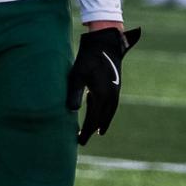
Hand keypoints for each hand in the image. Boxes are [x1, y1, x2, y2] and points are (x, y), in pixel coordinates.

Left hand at [67, 26, 140, 145]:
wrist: (106, 43)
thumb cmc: (88, 58)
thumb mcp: (77, 75)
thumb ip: (74, 94)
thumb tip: (70, 112)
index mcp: (102, 96)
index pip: (94, 120)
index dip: (86, 132)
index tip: (79, 141)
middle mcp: (111, 96)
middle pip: (102, 118)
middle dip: (93, 129)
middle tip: (84, 139)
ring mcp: (115, 91)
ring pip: (108, 112)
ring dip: (101, 121)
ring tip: (97, 130)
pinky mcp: (115, 85)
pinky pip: (110, 104)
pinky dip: (104, 111)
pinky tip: (99, 111)